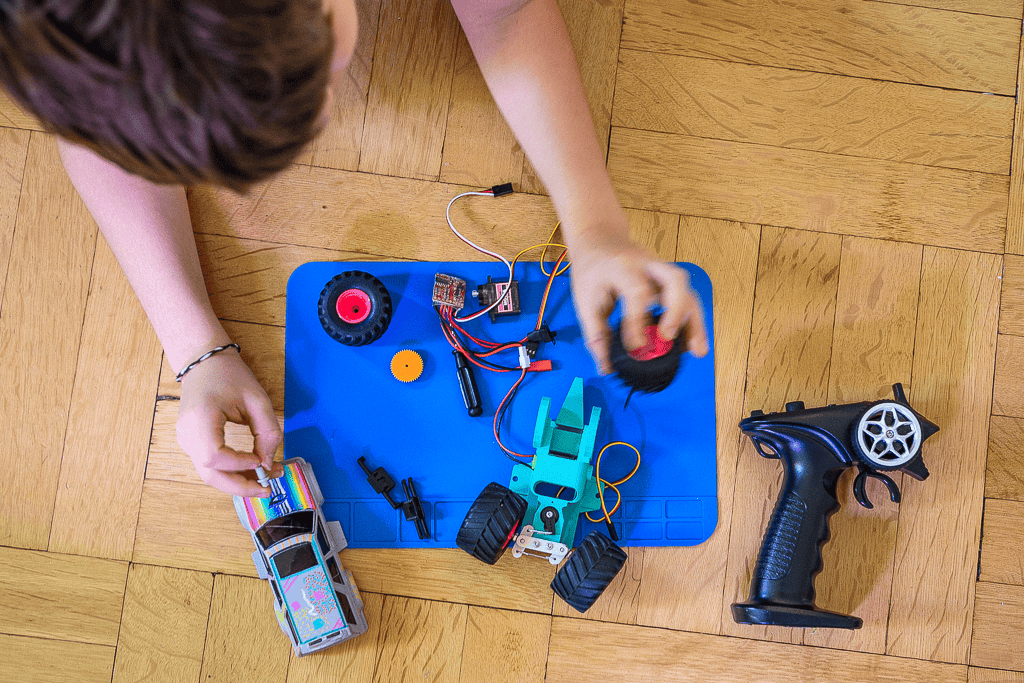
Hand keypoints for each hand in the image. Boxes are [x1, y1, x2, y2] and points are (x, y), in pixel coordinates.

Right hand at [176, 349, 282, 496]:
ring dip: (237, 481)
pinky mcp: (191, 443)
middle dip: (240, 486)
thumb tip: (267, 463)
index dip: (239, 464)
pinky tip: (252, 469)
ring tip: (265, 479)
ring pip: (209, 474)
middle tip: (267, 488)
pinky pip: (210, 465)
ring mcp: (185, 440)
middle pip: (209, 474)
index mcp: (199, 419)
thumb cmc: (230, 376)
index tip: (262, 461)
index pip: (214, 456)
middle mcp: (186, 434)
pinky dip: (230, 472)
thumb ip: (267, 432)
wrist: (205, 363)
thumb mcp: (257, 399)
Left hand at [568, 232, 709, 374]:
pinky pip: (687, 298)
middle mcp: (648, 265)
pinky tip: (692, 344)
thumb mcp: (584, 300)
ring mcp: (662, 271)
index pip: (637, 291)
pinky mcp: (668, 280)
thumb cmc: (592, 271)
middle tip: (668, 338)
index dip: (638, 321)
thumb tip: (606, 367)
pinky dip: (691, 322)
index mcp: (622, 267)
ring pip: (687, 291)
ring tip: (697, 351)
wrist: (600, 240)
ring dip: (694, 321)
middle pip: (675, 280)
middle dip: (676, 311)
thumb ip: (596, 333)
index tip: (636, 347)